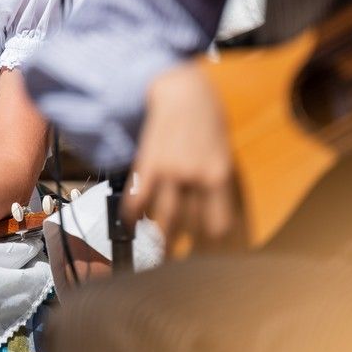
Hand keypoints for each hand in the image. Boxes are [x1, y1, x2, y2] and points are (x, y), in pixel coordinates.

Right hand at [123, 61, 237, 250]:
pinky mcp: (147, 164)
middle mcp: (196, 177)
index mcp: (219, 174)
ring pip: (164, 217)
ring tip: (155, 255)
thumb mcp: (221, 144)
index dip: (212, 238)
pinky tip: (131, 221)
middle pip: (190, 224)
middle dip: (185, 247)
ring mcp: (170, 172)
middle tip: (178, 264)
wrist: (180, 87)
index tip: (207, 249)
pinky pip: (139, 196)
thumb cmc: (206, 111)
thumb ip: (215, 172)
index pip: (218, 221)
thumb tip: (209, 197)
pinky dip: (134, 212)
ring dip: (159, 239)